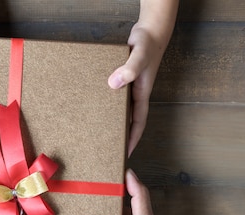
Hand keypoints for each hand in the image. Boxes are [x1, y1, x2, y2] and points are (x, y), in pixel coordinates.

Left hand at [108, 24, 168, 155]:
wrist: (150, 31)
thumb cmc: (148, 44)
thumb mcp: (139, 55)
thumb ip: (129, 69)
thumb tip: (114, 83)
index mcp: (141, 94)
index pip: (138, 123)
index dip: (132, 139)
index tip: (125, 153)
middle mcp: (136, 94)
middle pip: (129, 120)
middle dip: (121, 134)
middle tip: (108, 147)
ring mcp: (130, 86)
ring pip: (120, 108)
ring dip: (112, 119)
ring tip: (97, 129)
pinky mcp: (123, 78)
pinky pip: (114, 94)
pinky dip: (106, 101)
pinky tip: (94, 102)